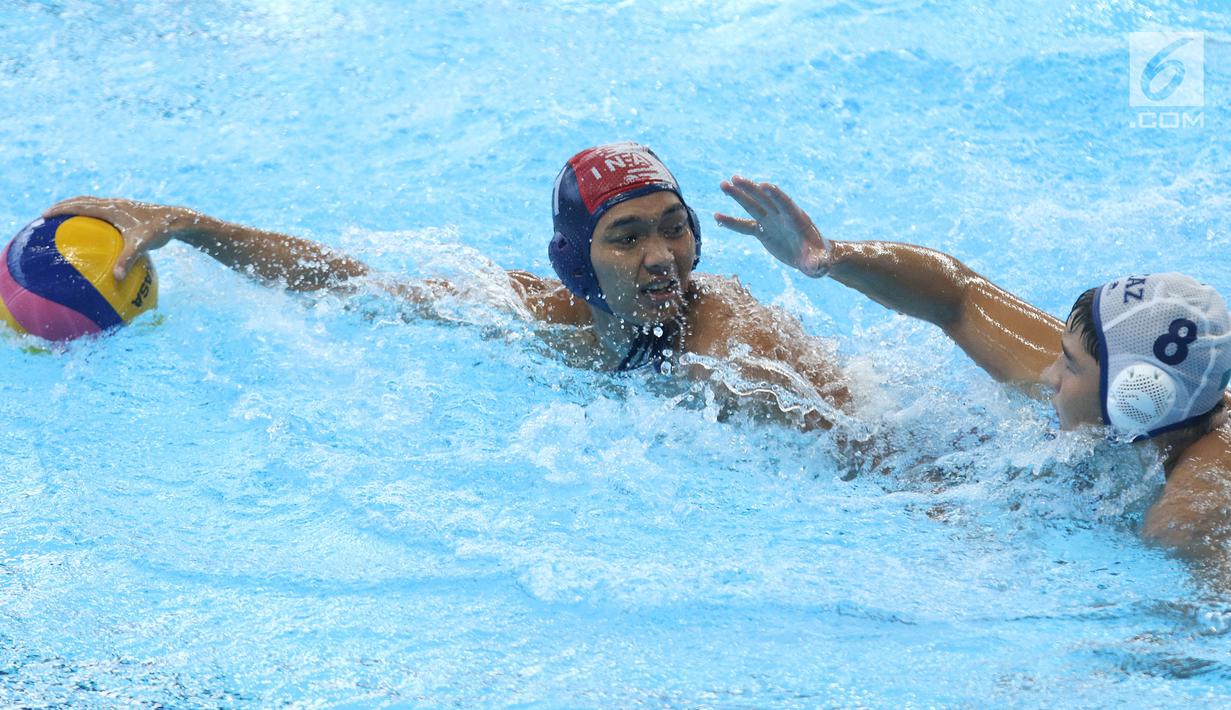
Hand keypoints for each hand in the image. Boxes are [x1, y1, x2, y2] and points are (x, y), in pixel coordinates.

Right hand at [43, 196, 191, 280]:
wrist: (177, 220)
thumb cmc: (159, 231)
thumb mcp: (141, 245)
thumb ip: (127, 260)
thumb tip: (116, 278)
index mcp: (110, 208)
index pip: (78, 206)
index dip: (60, 209)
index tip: (43, 216)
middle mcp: (112, 204)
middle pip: (81, 201)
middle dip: (62, 207)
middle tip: (46, 217)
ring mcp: (119, 206)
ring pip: (91, 203)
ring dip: (75, 208)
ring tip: (63, 221)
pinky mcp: (125, 212)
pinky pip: (102, 212)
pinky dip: (91, 217)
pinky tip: (92, 232)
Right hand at [715, 176, 831, 277]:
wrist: (813, 259)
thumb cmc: (820, 260)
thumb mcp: (819, 263)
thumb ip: (817, 263)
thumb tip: (817, 266)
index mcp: (797, 219)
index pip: (785, 204)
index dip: (775, 195)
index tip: (763, 185)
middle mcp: (782, 216)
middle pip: (765, 199)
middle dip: (750, 189)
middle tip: (734, 178)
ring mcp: (771, 222)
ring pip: (752, 205)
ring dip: (738, 195)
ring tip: (723, 184)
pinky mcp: (763, 231)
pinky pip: (744, 225)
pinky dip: (731, 222)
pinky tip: (717, 217)